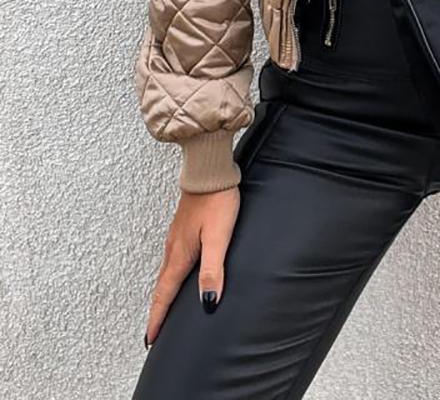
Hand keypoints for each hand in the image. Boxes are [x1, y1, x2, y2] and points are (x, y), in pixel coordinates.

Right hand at [144, 186, 239, 346]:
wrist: (209, 170)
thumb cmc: (217, 200)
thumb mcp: (219, 237)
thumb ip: (213, 268)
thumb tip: (208, 301)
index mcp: (180, 254)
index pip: (165, 294)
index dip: (158, 318)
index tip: (150, 339)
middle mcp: (173, 247)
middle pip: (162, 286)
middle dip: (157, 310)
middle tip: (152, 332)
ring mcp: (176, 236)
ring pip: (166, 272)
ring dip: (162, 293)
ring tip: (162, 309)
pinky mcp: (182, 227)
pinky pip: (171, 259)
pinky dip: (169, 275)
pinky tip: (177, 273)